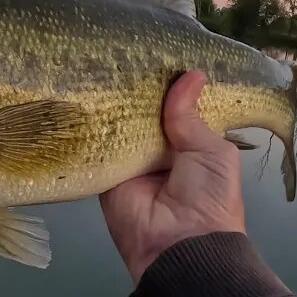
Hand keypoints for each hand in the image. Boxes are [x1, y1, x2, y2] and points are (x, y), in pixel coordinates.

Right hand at [100, 70, 244, 283]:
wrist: (179, 246)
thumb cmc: (208, 197)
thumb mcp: (211, 151)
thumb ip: (191, 116)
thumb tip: (190, 74)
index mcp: (190, 144)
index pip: (176, 107)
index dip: (169, 84)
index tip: (156, 51)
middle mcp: (158, 149)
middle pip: (144, 113)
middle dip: (137, 89)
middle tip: (123, 50)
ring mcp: (130, 160)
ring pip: (120, 124)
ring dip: (114, 102)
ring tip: (102, 62)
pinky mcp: (105, 171)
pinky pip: (98, 144)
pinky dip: (94, 125)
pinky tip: (85, 93)